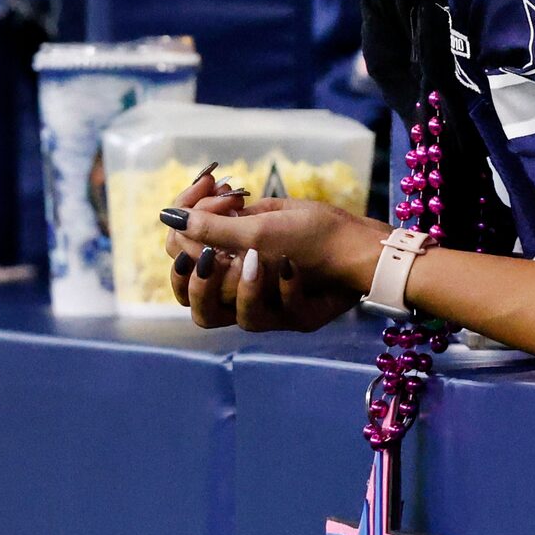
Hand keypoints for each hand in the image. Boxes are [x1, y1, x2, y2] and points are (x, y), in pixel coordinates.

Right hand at [171, 183, 374, 334]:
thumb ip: (217, 224)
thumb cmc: (314, 227)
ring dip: (242, 288)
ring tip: (257, 259)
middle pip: (202, 312)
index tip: (187, 233)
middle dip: (199, 288)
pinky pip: (283, 313)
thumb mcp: (263, 219)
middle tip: (206, 260)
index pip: (185, 275)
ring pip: (239, 319)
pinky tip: (294, 266)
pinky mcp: (300, 317)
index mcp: (230, 264)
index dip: (180, 255)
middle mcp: (246, 291)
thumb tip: (168, 215)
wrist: (366, 242)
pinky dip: (287, 286)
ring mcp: (274, 307)